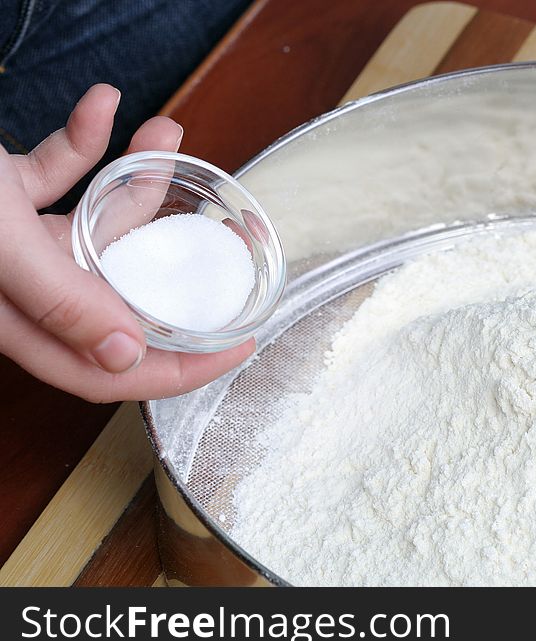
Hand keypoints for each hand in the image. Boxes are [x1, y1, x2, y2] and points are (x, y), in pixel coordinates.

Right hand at [0, 84, 253, 402]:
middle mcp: (21, 288)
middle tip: (228, 250)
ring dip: (134, 179)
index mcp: (17, 320)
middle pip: (119, 294)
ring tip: (167, 133)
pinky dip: (81, 140)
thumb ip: (57, 299)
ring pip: (94, 223)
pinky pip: (55, 173)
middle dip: (174, 263)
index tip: (241, 344)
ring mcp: (11, 241)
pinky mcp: (0, 195)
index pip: (110, 369)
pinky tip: (103, 105)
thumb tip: (125, 355)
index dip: (181, 367)